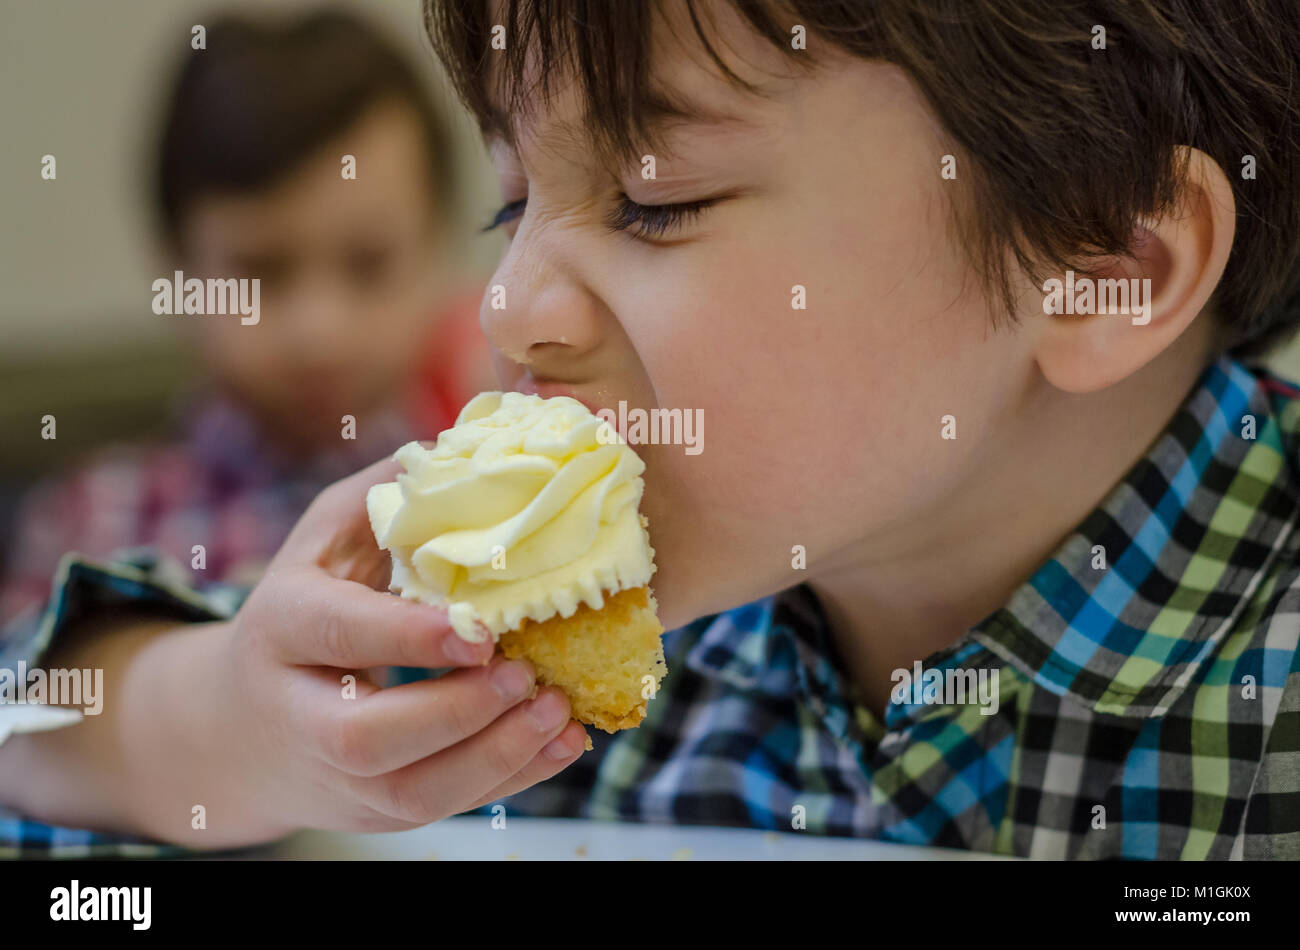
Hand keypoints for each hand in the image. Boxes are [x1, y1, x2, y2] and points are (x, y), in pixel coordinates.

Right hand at [206, 454, 587, 838]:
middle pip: (366, 736)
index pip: (338, 636)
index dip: (407, 636)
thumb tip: (468, 444)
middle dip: (456, 712)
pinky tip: (564, 742)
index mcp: (283, 627)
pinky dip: (511, 781)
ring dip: (496, 758)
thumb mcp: (326, 540)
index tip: (481, 631)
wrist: (244, 726)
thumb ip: (388, 497)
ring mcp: (336, 777)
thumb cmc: (307, 607)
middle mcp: (298, 713)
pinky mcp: (375, 811)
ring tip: (561, 712)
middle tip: (527, 675)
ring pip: (411, 793)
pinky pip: (444, 809)